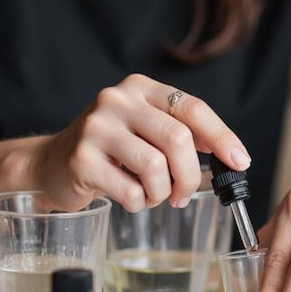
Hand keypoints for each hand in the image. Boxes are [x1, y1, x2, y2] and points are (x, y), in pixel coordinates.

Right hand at [29, 74, 250, 211]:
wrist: (50, 164)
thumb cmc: (110, 151)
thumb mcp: (146, 130)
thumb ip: (182, 134)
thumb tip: (232, 155)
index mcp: (140, 88)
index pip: (193, 108)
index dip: (222, 136)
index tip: (240, 162)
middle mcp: (117, 100)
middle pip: (178, 139)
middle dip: (190, 176)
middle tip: (184, 194)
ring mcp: (96, 128)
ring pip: (156, 167)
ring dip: (163, 193)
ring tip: (153, 195)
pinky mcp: (81, 159)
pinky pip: (130, 191)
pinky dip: (139, 203)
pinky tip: (130, 198)